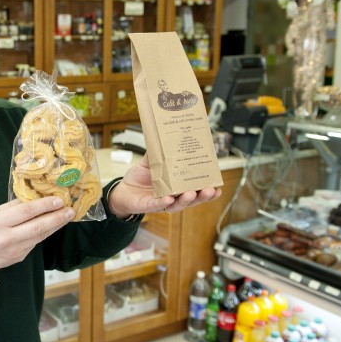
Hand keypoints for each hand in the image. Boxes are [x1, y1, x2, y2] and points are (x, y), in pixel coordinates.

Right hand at [0, 197, 74, 270]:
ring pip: (40, 236)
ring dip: (55, 226)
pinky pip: (36, 243)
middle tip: (70, 210)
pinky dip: (46, 233)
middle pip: (37, 226)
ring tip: (67, 217)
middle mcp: (7, 237)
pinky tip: (53, 226)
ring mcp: (15, 250)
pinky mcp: (20, 257)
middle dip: (56, 218)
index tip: (58, 200)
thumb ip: (14, 206)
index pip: (25, 212)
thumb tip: (36, 197)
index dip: (44, 206)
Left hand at [107, 154, 221, 217]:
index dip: (207, 189)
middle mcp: (172, 197)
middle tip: (210, 190)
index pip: (195, 189)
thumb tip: (163, 135)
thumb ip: (157, 152)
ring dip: (186, 200)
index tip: (218, 185)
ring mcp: (161, 203)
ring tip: (191, 193)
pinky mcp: (148, 206)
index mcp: (176, 187)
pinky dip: (163, 203)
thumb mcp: (150, 163)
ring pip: (177, 205)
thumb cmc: (139, 178)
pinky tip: (169, 199)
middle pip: (191, 200)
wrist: (122, 190)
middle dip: (202, 196)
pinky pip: (157, 206)